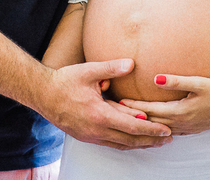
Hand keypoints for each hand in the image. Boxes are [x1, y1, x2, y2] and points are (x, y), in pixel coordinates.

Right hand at [40, 59, 172, 149]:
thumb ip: (111, 68)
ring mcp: (90, 136)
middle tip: (167, 139)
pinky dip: (124, 143)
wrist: (42, 94)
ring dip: (139, 144)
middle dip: (150, 140)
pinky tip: (131, 140)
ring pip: (120, 144)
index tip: (166, 130)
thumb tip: (131, 63)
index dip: (152, 129)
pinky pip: (109, 144)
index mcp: (99, 115)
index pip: (132, 126)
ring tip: (154, 142)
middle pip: (130, 140)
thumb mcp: (88, 71)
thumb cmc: (64, 81)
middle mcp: (96, 130)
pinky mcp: (85, 136)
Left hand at [118, 74, 209, 135]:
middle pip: (151, 121)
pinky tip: (153, 125)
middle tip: (116, 111)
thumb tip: (154, 78)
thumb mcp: (199, 82)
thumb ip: (175, 80)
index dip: (133, 106)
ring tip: (129, 118)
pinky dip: (158, 127)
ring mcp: (188, 127)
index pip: (150, 110)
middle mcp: (182, 122)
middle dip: (134, 116)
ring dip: (145, 123)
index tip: (117, 102)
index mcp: (181, 112)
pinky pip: (171, 129)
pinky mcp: (193, 127)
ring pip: (160, 127)